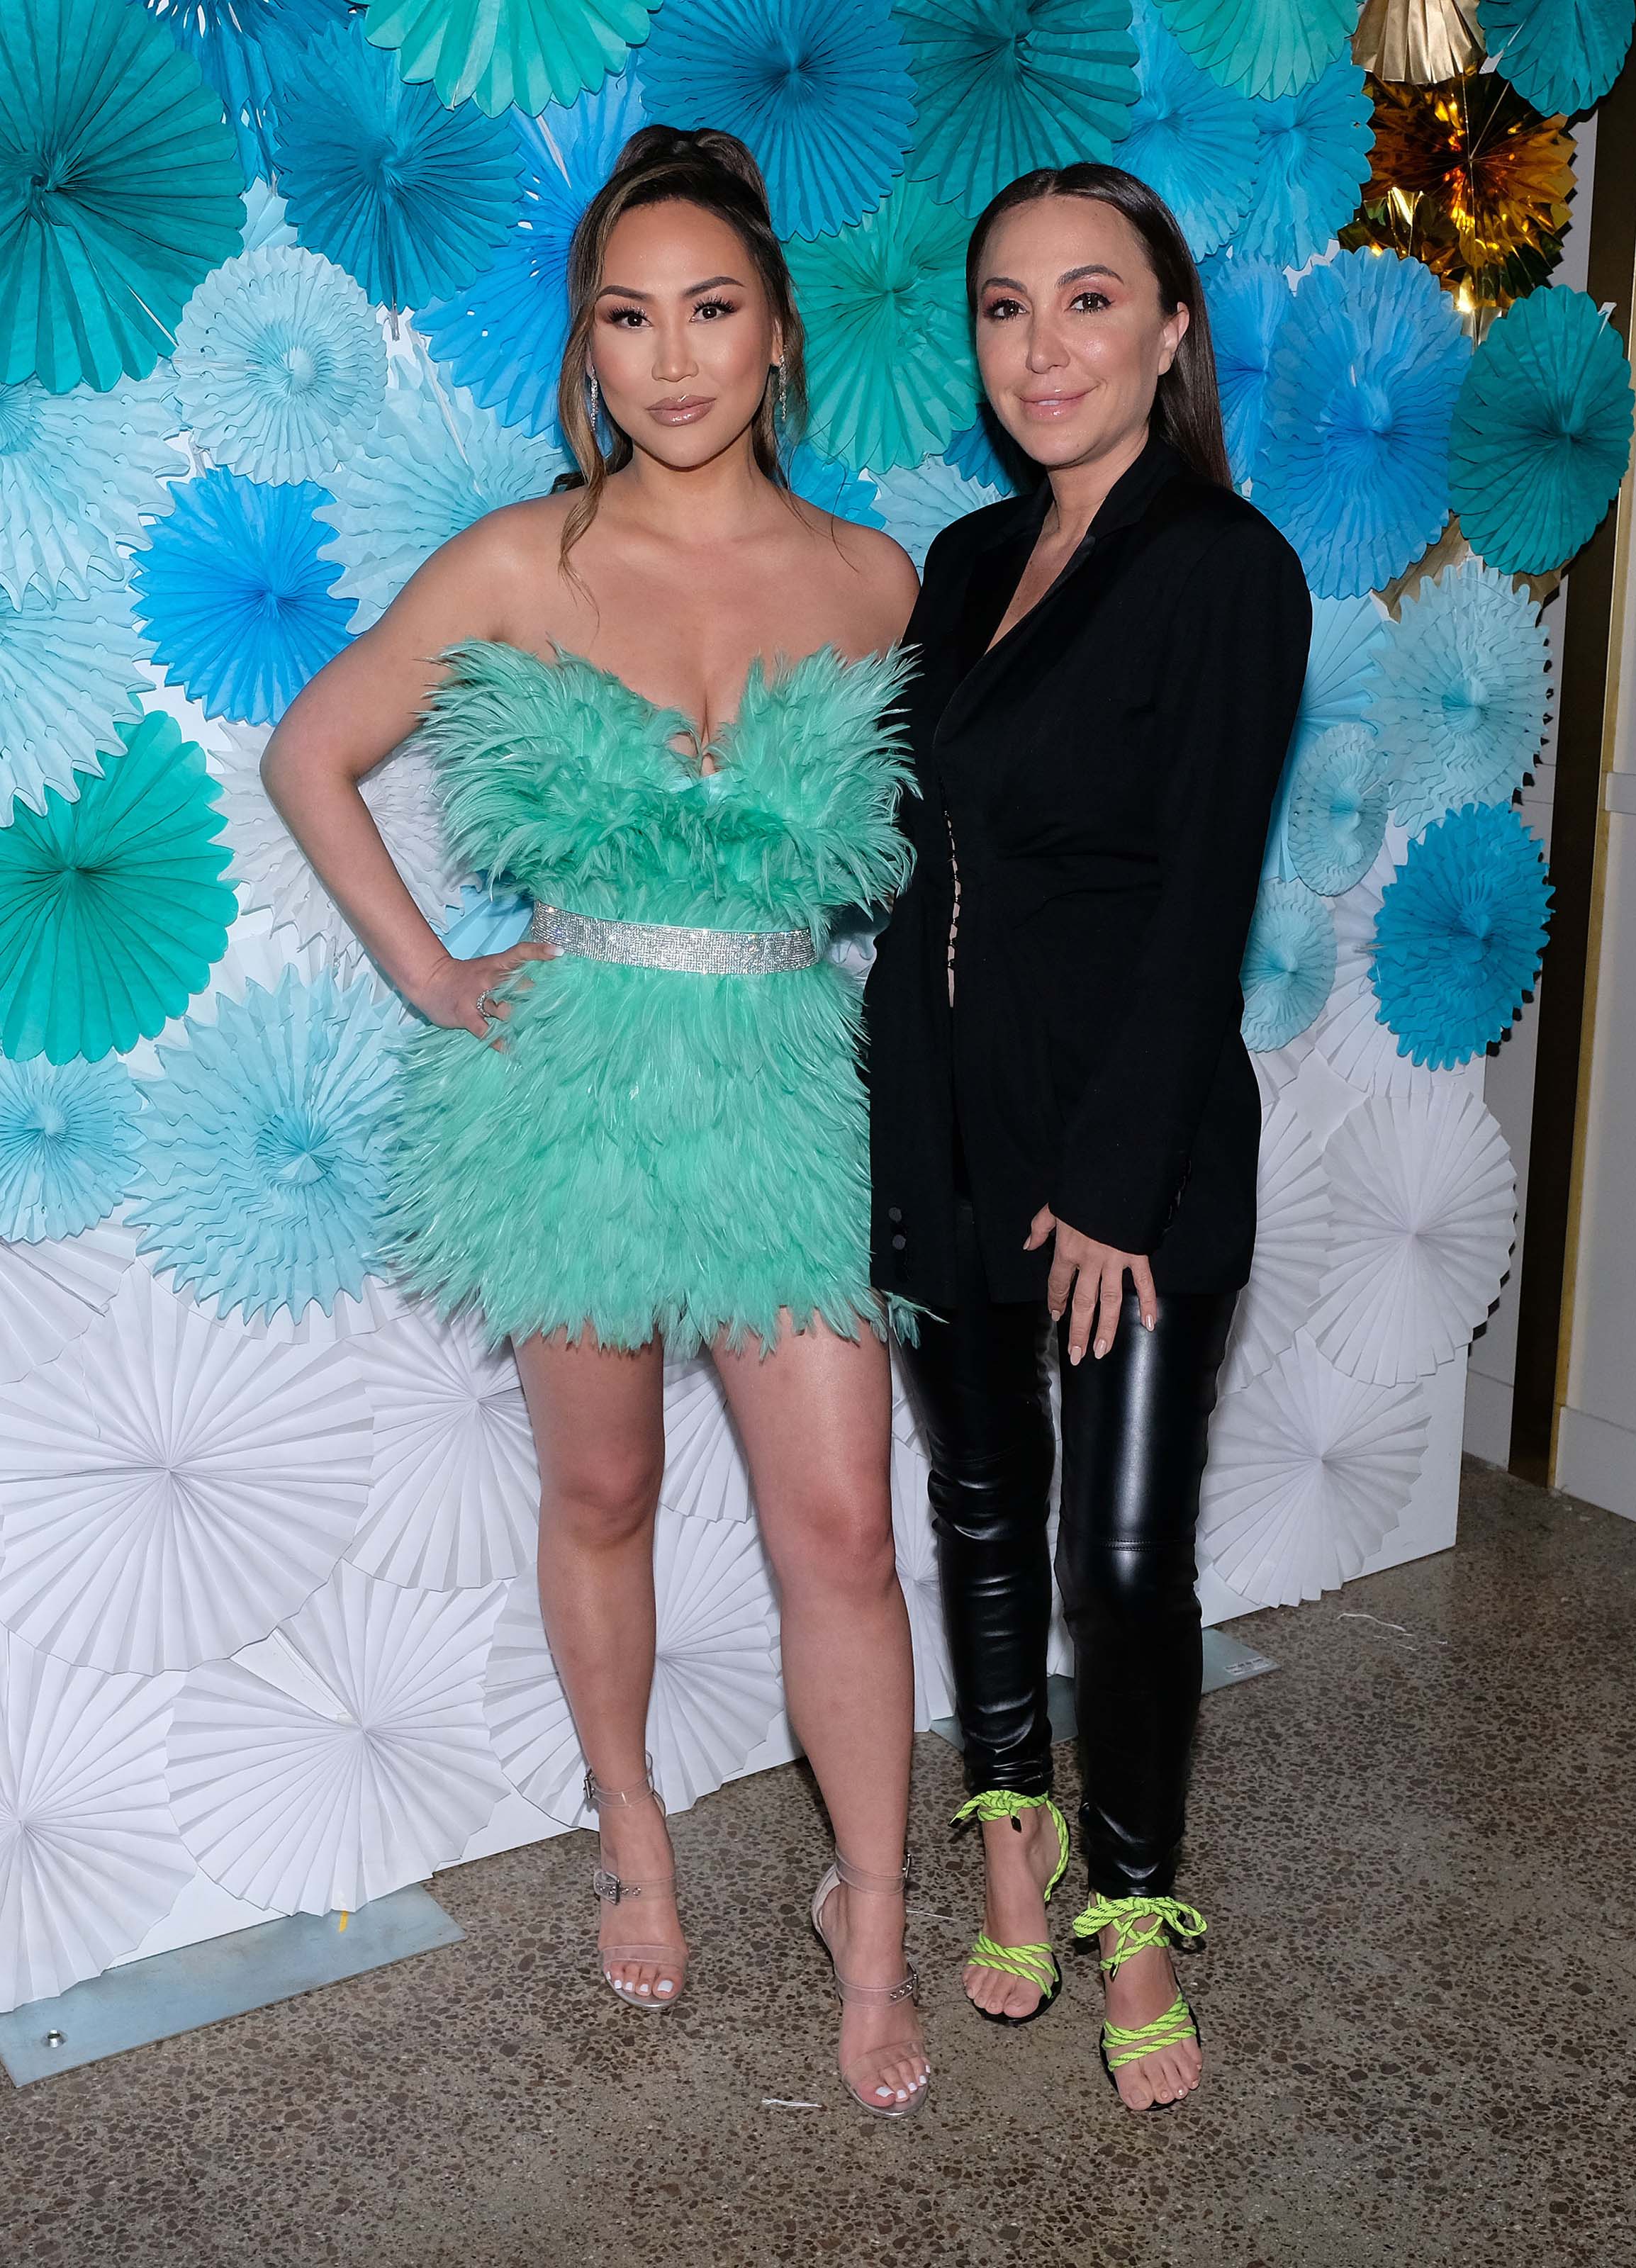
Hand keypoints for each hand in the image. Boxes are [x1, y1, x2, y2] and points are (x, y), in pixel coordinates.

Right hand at [407, 941, 557, 1039]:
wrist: (430, 982)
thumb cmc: (465, 978)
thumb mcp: (486, 969)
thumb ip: (509, 976)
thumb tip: (535, 987)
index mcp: (495, 964)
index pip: (519, 952)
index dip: (539, 951)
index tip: (559, 952)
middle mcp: (489, 979)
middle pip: (518, 985)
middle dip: (532, 997)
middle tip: (547, 1008)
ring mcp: (477, 997)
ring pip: (504, 1010)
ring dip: (515, 1020)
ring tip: (523, 1030)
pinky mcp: (466, 1015)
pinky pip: (485, 1030)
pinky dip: (498, 1040)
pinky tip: (508, 1047)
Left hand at [1024, 1206, 1156, 1365]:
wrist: (1114, 1177)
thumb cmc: (1081, 1191)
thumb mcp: (1054, 1207)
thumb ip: (1039, 1228)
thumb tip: (1028, 1245)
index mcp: (1067, 1250)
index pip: (1058, 1284)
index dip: (1056, 1301)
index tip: (1057, 1315)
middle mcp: (1090, 1261)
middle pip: (1083, 1302)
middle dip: (1079, 1330)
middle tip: (1077, 1355)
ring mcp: (1115, 1260)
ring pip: (1110, 1301)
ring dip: (1107, 1328)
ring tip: (1102, 1350)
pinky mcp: (1136, 1255)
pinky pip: (1143, 1283)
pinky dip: (1148, 1303)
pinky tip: (1149, 1324)